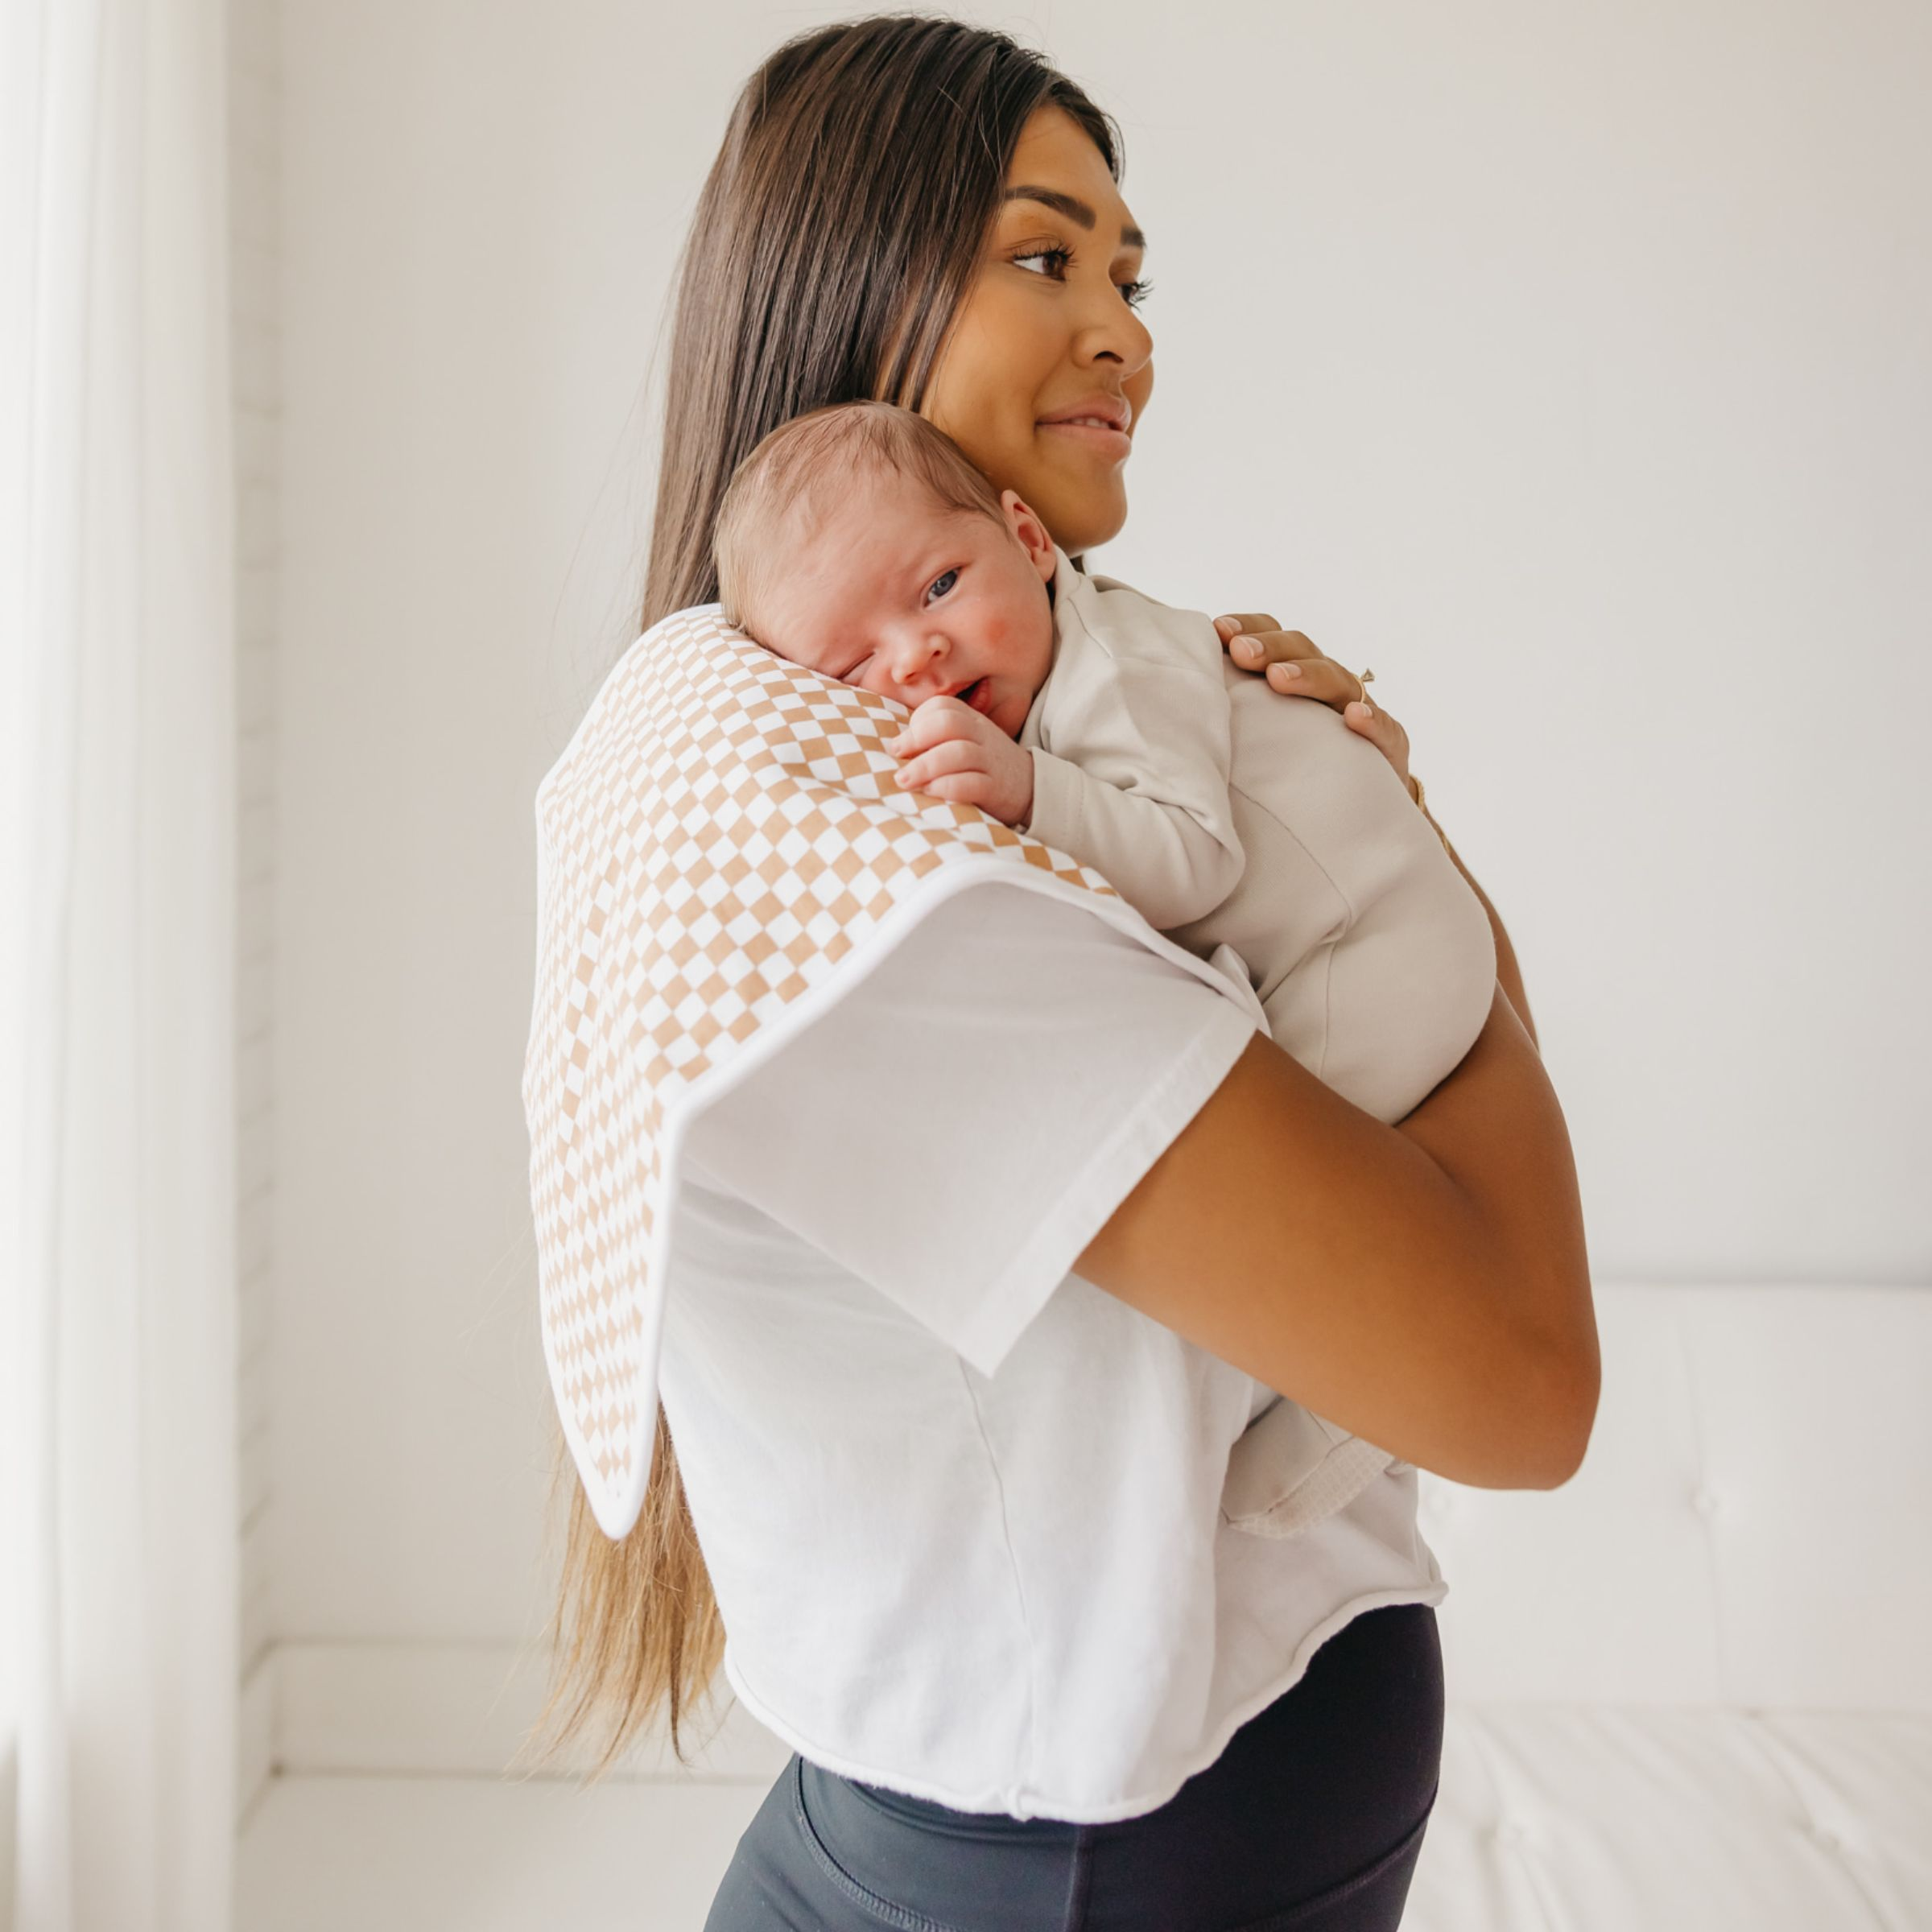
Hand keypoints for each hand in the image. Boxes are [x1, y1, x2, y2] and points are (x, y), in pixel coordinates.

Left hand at [885, 695, 1034, 824]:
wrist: (1031, 788)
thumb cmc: (984, 766)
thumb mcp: (966, 742)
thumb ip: (937, 739)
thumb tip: (892, 748)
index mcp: (971, 721)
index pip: (942, 706)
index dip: (917, 721)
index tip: (900, 745)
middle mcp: (982, 736)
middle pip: (950, 723)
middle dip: (917, 738)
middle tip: (896, 756)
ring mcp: (991, 762)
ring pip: (959, 752)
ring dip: (926, 766)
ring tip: (903, 780)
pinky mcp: (996, 789)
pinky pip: (973, 783)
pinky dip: (948, 786)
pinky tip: (931, 793)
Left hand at [1211, 611, 1414, 799]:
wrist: (1355, 808)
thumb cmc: (1292, 762)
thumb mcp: (1256, 732)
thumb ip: (1227, 709)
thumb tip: (1168, 692)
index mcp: (1294, 675)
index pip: (1273, 637)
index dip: (1250, 628)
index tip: (1218, 630)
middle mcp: (1327, 687)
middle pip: (1304, 651)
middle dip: (1271, 648)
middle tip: (1242, 653)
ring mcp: (1358, 714)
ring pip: (1339, 683)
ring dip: (1309, 676)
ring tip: (1280, 679)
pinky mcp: (1386, 750)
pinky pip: (1385, 732)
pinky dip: (1372, 723)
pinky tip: (1354, 719)